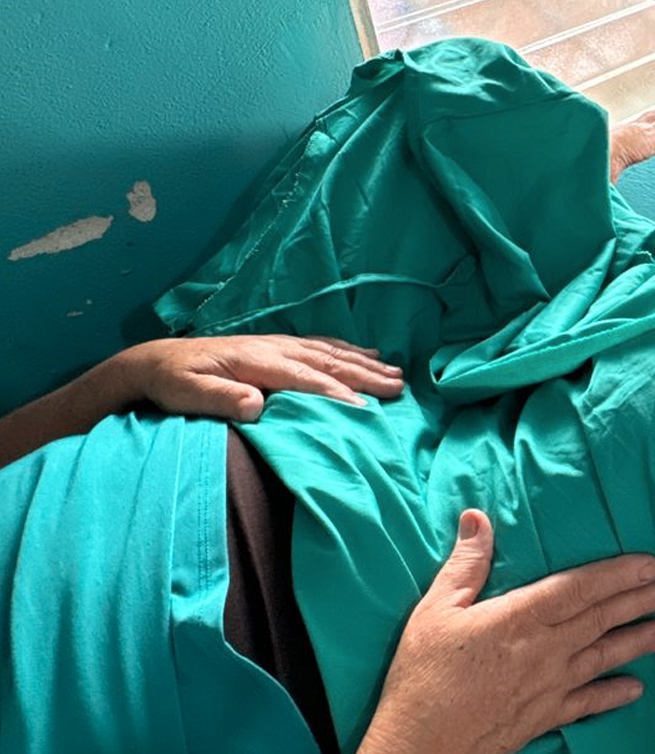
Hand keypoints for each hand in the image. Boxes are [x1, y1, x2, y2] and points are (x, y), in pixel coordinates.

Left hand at [111, 335, 404, 421]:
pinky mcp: (276, 345)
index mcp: (256, 361)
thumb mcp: (186, 395)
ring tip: (395, 372)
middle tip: (399, 388)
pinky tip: (366, 352)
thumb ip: (221, 399)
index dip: (335, 393)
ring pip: (330, 352)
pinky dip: (348, 349)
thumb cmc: (172, 383)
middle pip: (327, 362)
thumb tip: (257, 405)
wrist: (155, 360)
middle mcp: (273, 348)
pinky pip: (321, 344)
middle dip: (365, 375)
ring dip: (365, 362)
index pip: (304, 378)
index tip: (364, 409)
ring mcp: (277, 344)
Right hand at [345, 511, 654, 753]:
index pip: (579, 589)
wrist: (417, 747)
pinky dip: (613, 695)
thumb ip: (465, 564)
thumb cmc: (422, 676)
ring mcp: (547, 687)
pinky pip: (586, 703)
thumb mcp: (435, 610)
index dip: (617, 574)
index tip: (649, 564)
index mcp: (519, 618)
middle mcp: (543, 652)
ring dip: (637, 643)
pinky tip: (636, 689)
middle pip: (600, 620)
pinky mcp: (543, 718)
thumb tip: (477, 518)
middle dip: (639, 602)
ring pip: (602, 658)